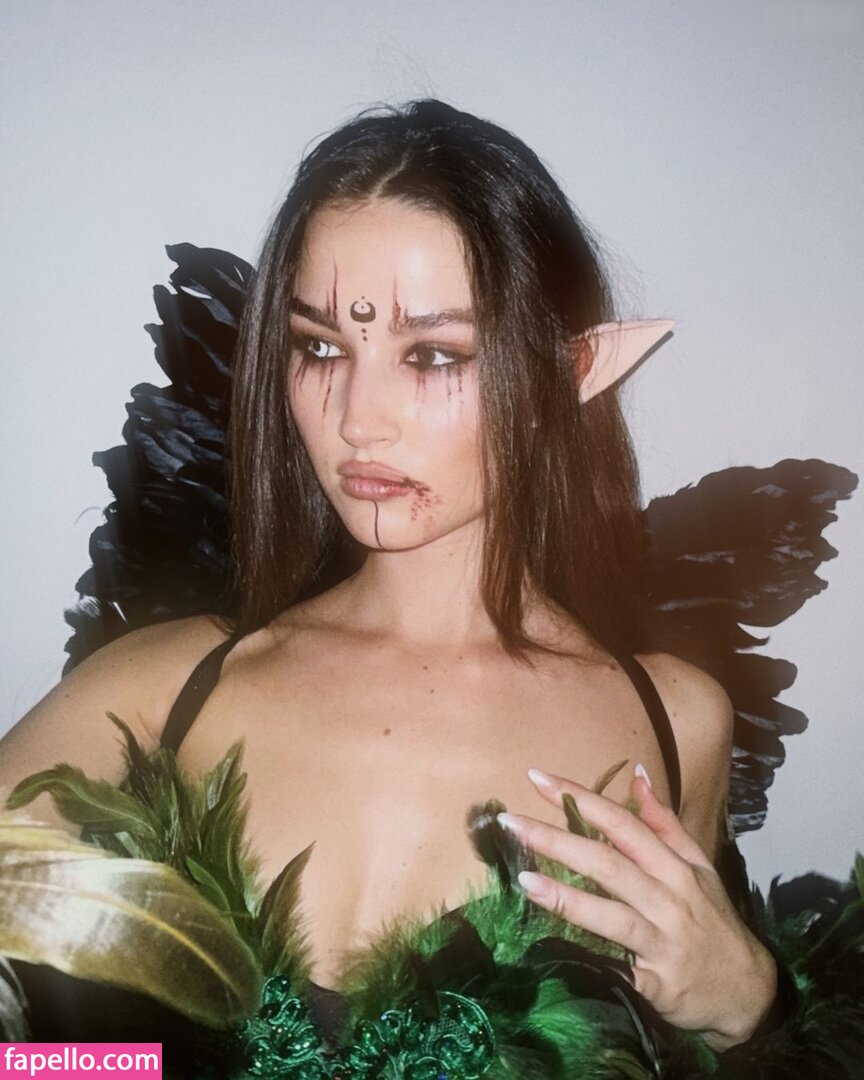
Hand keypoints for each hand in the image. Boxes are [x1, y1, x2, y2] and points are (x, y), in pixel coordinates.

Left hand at [497, 766, 777, 1050]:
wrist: (748, 994)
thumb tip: (638, 773)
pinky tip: (550, 941)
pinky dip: (584, 953)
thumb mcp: (699, 867)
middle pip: (608, 863)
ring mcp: (662, 943)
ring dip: (564, 896)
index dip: (581, 798)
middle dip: (557, 839)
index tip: (539, 779)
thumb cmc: (713, 922)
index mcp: (676, 867)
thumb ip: (665, 823)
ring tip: (524, 878)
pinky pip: (614, 966)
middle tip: (510, 820)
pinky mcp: (654, 985)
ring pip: (609, 914)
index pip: (622, 822)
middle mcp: (669, 899)